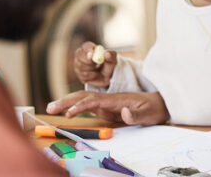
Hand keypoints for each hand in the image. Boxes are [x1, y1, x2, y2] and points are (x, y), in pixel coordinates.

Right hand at [46, 91, 169, 125]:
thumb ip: (136, 115)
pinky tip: (65, 111)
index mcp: (116, 99)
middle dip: (66, 101)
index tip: (69, 114)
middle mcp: (109, 98)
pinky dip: (75, 107)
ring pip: (83, 100)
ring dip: (67, 103)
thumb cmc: (155, 108)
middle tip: (49, 108)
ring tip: (51, 108)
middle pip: (84, 97)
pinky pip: (89, 106)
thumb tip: (123, 112)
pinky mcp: (108, 107)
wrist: (161, 103)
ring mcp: (107, 102)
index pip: (94, 100)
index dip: (80, 106)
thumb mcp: (149, 114)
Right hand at [74, 41, 116, 87]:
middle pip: (79, 54)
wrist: (108, 77)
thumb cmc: (109, 64)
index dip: (88, 50)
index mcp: (90, 48)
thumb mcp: (113, 59)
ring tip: (98, 68)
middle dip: (87, 60)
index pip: (86, 46)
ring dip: (92, 69)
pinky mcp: (79, 74)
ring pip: (81, 66)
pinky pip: (84, 75)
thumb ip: (111, 55)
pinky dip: (92, 76)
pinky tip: (96, 74)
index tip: (91, 56)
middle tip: (97, 64)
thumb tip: (106, 54)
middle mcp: (81, 55)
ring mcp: (78, 65)